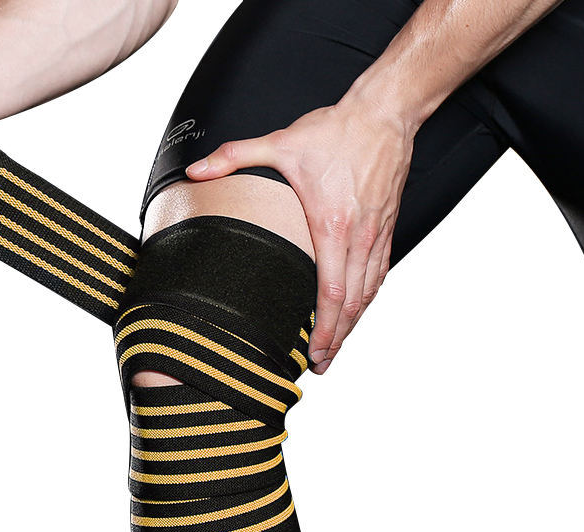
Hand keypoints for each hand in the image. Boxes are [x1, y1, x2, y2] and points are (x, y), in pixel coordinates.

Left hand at [184, 96, 417, 373]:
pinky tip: (357, 312)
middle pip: (351, 304)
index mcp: (332, 226)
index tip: (315, 353)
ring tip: (336, 348)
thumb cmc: (335, 131)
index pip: (331, 292)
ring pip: (368, 294)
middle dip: (337, 340)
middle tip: (321, 364)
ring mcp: (377, 236)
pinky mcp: (387, 229)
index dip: (325, 329)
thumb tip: (196, 170)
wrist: (385, 115)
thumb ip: (234, 157)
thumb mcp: (281, 143)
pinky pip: (379, 274)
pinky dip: (367, 300)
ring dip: (353, 325)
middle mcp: (359, 238)